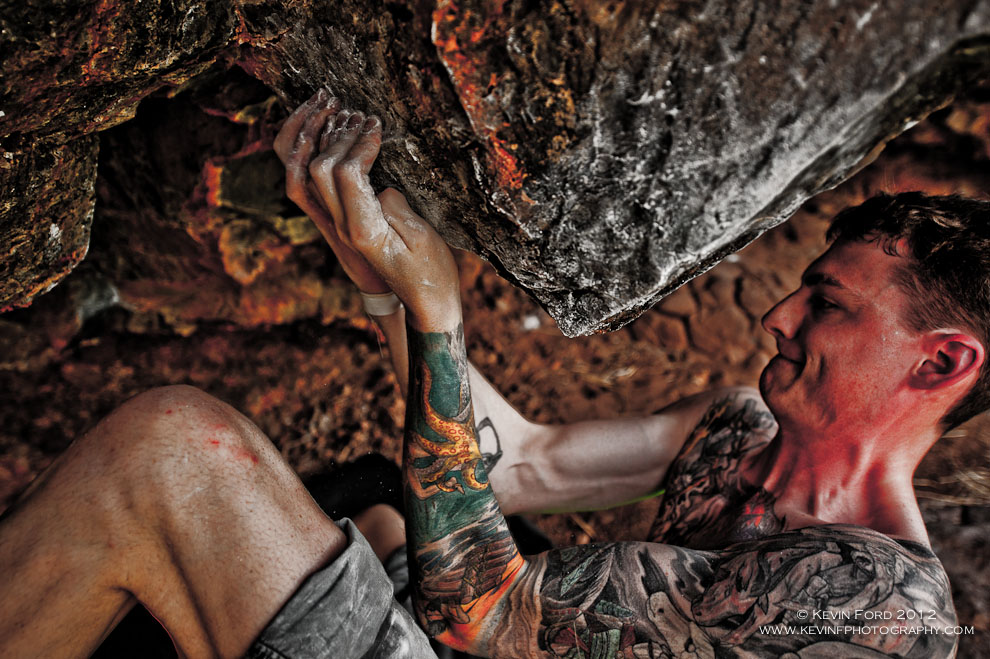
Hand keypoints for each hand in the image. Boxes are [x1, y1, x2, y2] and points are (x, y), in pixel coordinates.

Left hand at [305, 101, 461, 331]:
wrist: (424, 303)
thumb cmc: (431, 272)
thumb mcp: (422, 239)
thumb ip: (397, 208)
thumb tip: (380, 186)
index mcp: (363, 230)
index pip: (345, 173)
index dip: (359, 143)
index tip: (376, 125)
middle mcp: (342, 228)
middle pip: (317, 169)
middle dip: (335, 133)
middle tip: (356, 112)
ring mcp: (337, 226)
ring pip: (304, 175)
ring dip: (316, 139)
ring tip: (337, 113)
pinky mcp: (341, 223)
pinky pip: (313, 185)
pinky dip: (314, 156)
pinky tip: (332, 136)